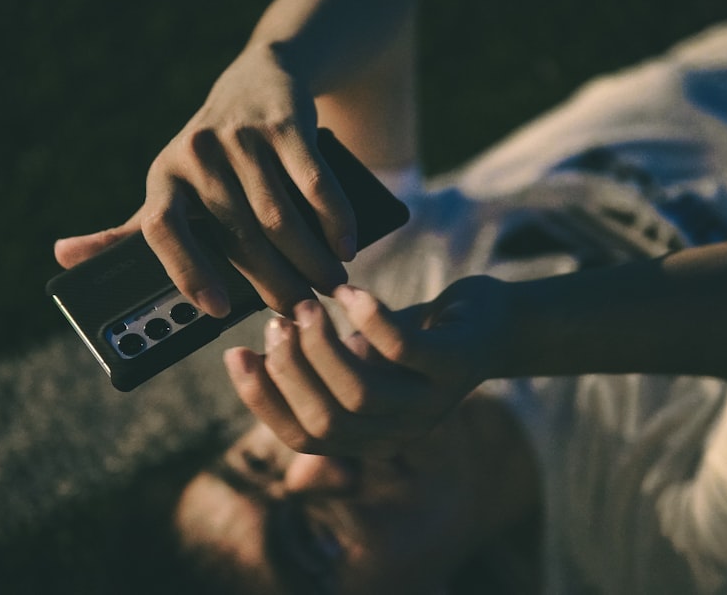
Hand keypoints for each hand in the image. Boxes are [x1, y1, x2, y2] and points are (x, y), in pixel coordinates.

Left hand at [54, 44, 357, 316]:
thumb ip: (129, 229)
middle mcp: (195, 154)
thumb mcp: (171, 187)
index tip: (218, 312)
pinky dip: (334, 218)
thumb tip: (61, 257)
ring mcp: (240, 136)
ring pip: (279, 216)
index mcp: (162, 178)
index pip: (159, 229)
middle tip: (300, 312)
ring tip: (329, 285)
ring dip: (311, 259)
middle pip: (236, 235)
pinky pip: (313, 182)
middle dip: (274, 282)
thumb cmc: (212, 157)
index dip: (186, 272)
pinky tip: (346, 246)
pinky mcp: (284, 123)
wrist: (260, 80)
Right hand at [223, 276, 518, 454]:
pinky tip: (349, 290)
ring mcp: (432, 402)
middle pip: (326, 420)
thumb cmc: (414, 340)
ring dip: (322, 346)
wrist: (491, 324)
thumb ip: (316, 371)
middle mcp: (399, 431)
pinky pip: (403, 350)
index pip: (303, 437)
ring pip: (359, 394)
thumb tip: (246, 361)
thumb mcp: (361, 360)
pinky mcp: (457, 365)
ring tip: (310, 305)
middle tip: (278, 318)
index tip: (235, 353)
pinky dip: (369, 319)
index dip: (263, 399)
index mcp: (369, 436)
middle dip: (290, 369)